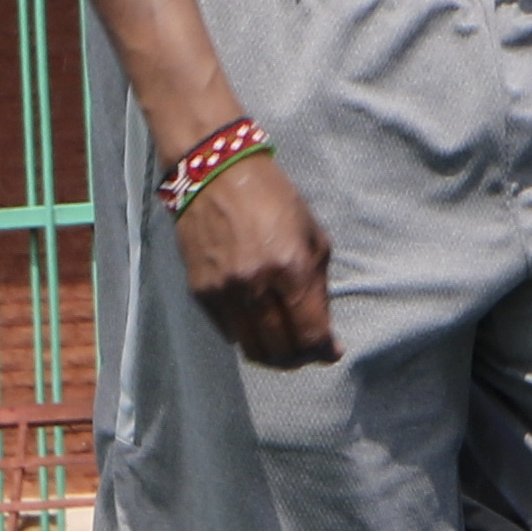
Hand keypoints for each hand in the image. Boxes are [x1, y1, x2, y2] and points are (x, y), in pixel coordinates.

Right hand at [176, 151, 335, 369]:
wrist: (214, 172)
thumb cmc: (273, 198)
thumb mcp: (312, 236)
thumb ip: (319, 288)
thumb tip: (326, 338)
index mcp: (292, 267)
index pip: (311, 334)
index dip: (324, 351)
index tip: (330, 351)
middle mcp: (257, 284)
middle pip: (281, 350)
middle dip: (300, 358)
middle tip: (307, 350)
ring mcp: (225, 291)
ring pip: (252, 349)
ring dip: (272, 354)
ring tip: (282, 343)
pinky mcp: (201, 291)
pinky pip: (228, 332)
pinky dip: (246, 335)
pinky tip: (256, 321)